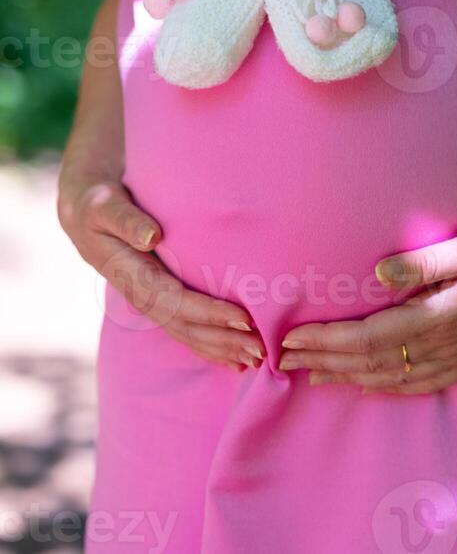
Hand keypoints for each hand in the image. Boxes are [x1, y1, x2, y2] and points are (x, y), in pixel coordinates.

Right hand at [57, 168, 264, 370]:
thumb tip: (151, 237)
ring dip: (221, 349)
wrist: (85, 215)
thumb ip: (125, 220)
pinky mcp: (159, 301)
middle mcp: (141, 296)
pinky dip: (210, 346)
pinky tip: (235, 360)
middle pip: (185, 326)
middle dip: (223, 340)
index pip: (174, 300)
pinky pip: (184, 329)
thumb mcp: (104, 206)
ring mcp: (149, 302)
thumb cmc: (98, 206)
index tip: (243, 318)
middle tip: (262, 349)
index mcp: (131, 275)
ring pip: (187, 333)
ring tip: (257, 358)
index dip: (208, 312)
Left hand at [278, 222, 456, 393]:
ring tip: (313, 375)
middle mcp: (444, 345)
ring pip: (391, 377)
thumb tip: (378, 276)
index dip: (327, 341)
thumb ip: (423, 264)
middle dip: (324, 361)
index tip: (293, 339)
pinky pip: (419, 383)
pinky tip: (369, 384)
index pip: (368, 337)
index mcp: (439, 317)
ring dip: (347, 376)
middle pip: (371, 362)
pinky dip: (386, 387)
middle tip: (284, 359)